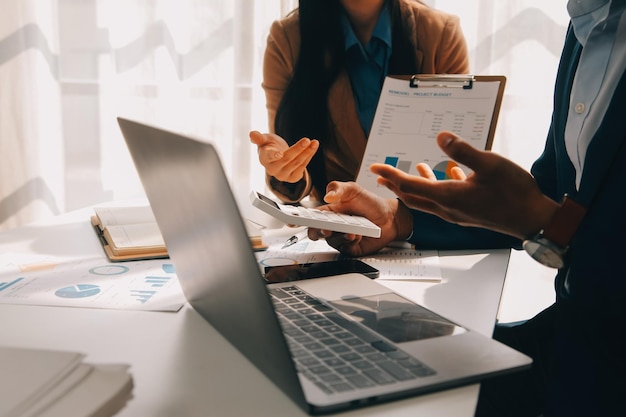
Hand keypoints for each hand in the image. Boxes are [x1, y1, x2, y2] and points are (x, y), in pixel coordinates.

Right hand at [249, 131, 318, 182]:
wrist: (278, 156)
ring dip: (307, 152)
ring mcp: (283, 175)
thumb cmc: (270, 146)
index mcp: (264, 159)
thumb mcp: (264, 140)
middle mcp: (273, 169)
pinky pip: (303, 166)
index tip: (280, 153)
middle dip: (298, 149)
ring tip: (314, 142)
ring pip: (297, 163)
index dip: (274, 155)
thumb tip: (252, 134)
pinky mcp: (292, 178)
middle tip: (307, 140)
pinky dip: (309, 156)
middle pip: (287, 158)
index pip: (269, 157)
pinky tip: (313, 148)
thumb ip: (259, 138)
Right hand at [307, 181, 413, 256]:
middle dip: (318, 231)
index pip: (311, 216)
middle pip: (316, 231)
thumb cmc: (370, 203)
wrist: (390, 217)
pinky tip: (357, 235)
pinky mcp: (349, 248)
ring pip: (330, 240)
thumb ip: (339, 189)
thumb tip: (328, 195)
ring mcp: (340, 237)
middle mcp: (332, 225)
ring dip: (340, 235)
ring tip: (353, 230)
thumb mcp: (354, 190)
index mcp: (329, 211)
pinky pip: (343, 248)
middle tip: (326, 228)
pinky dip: (350, 241)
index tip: (293, 221)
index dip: (299, 219)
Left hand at [371, 131, 558, 239]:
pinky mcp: (469, 213)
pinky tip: (451, 173)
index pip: (409, 185)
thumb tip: (441, 137)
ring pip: (429, 199)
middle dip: (395, 184)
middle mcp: (448, 208)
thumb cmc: (514, 193)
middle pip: (413, 196)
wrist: (533, 220)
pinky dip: (441, 187)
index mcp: (448, 196)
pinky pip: (446, 200)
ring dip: (418, 185)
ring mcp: (459, 213)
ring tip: (414, 170)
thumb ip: (463, 150)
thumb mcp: (490, 164)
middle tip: (381, 176)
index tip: (374, 168)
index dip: (391, 175)